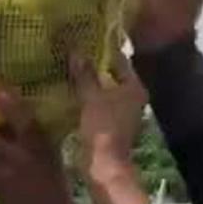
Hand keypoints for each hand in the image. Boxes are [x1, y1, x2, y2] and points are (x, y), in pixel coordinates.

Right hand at [70, 54, 146, 186]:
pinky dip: (87, 96)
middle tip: (73, 50)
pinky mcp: (111, 124)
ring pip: (104, 89)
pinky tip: (70, 90)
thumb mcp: (91, 97)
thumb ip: (85, 74)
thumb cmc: (103, 129)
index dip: (102, 48)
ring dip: (89, 81)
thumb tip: (76, 51)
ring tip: (68, 68)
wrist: (105, 165)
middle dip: (93, 64)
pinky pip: (98, 102)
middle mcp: (132, 97)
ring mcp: (122, 111)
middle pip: (112, 74)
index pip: (119, 59)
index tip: (84, 37)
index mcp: (134, 87)